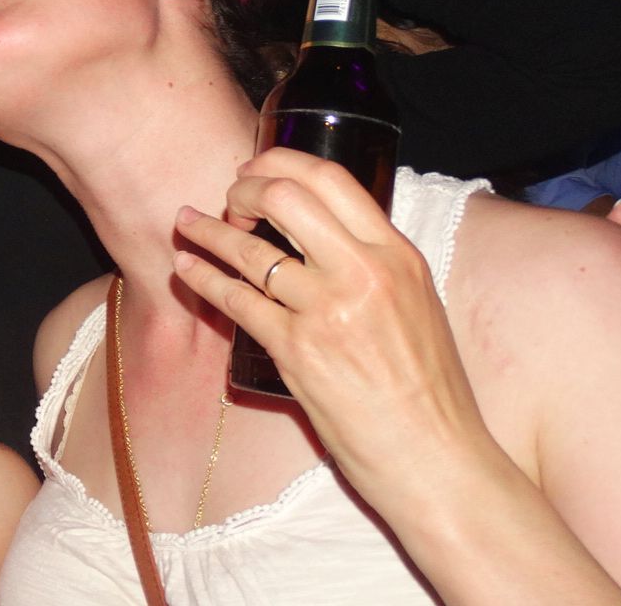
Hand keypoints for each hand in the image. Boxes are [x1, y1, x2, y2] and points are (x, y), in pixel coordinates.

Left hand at [172, 148, 496, 487]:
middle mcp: (364, 273)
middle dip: (243, 189)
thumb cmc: (430, 391)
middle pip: (284, 197)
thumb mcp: (419, 306)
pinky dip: (202, 278)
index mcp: (398, 255)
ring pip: (248, 249)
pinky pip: (235, 300)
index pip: (332, 179)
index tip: (255, 169)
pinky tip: (185, 269)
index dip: (281, 162)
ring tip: (185, 224)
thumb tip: (329, 238)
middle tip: (226, 199)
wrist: (436, 457)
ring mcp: (327, 311)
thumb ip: (377, 267)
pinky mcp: (296, 351)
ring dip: (207, 231)